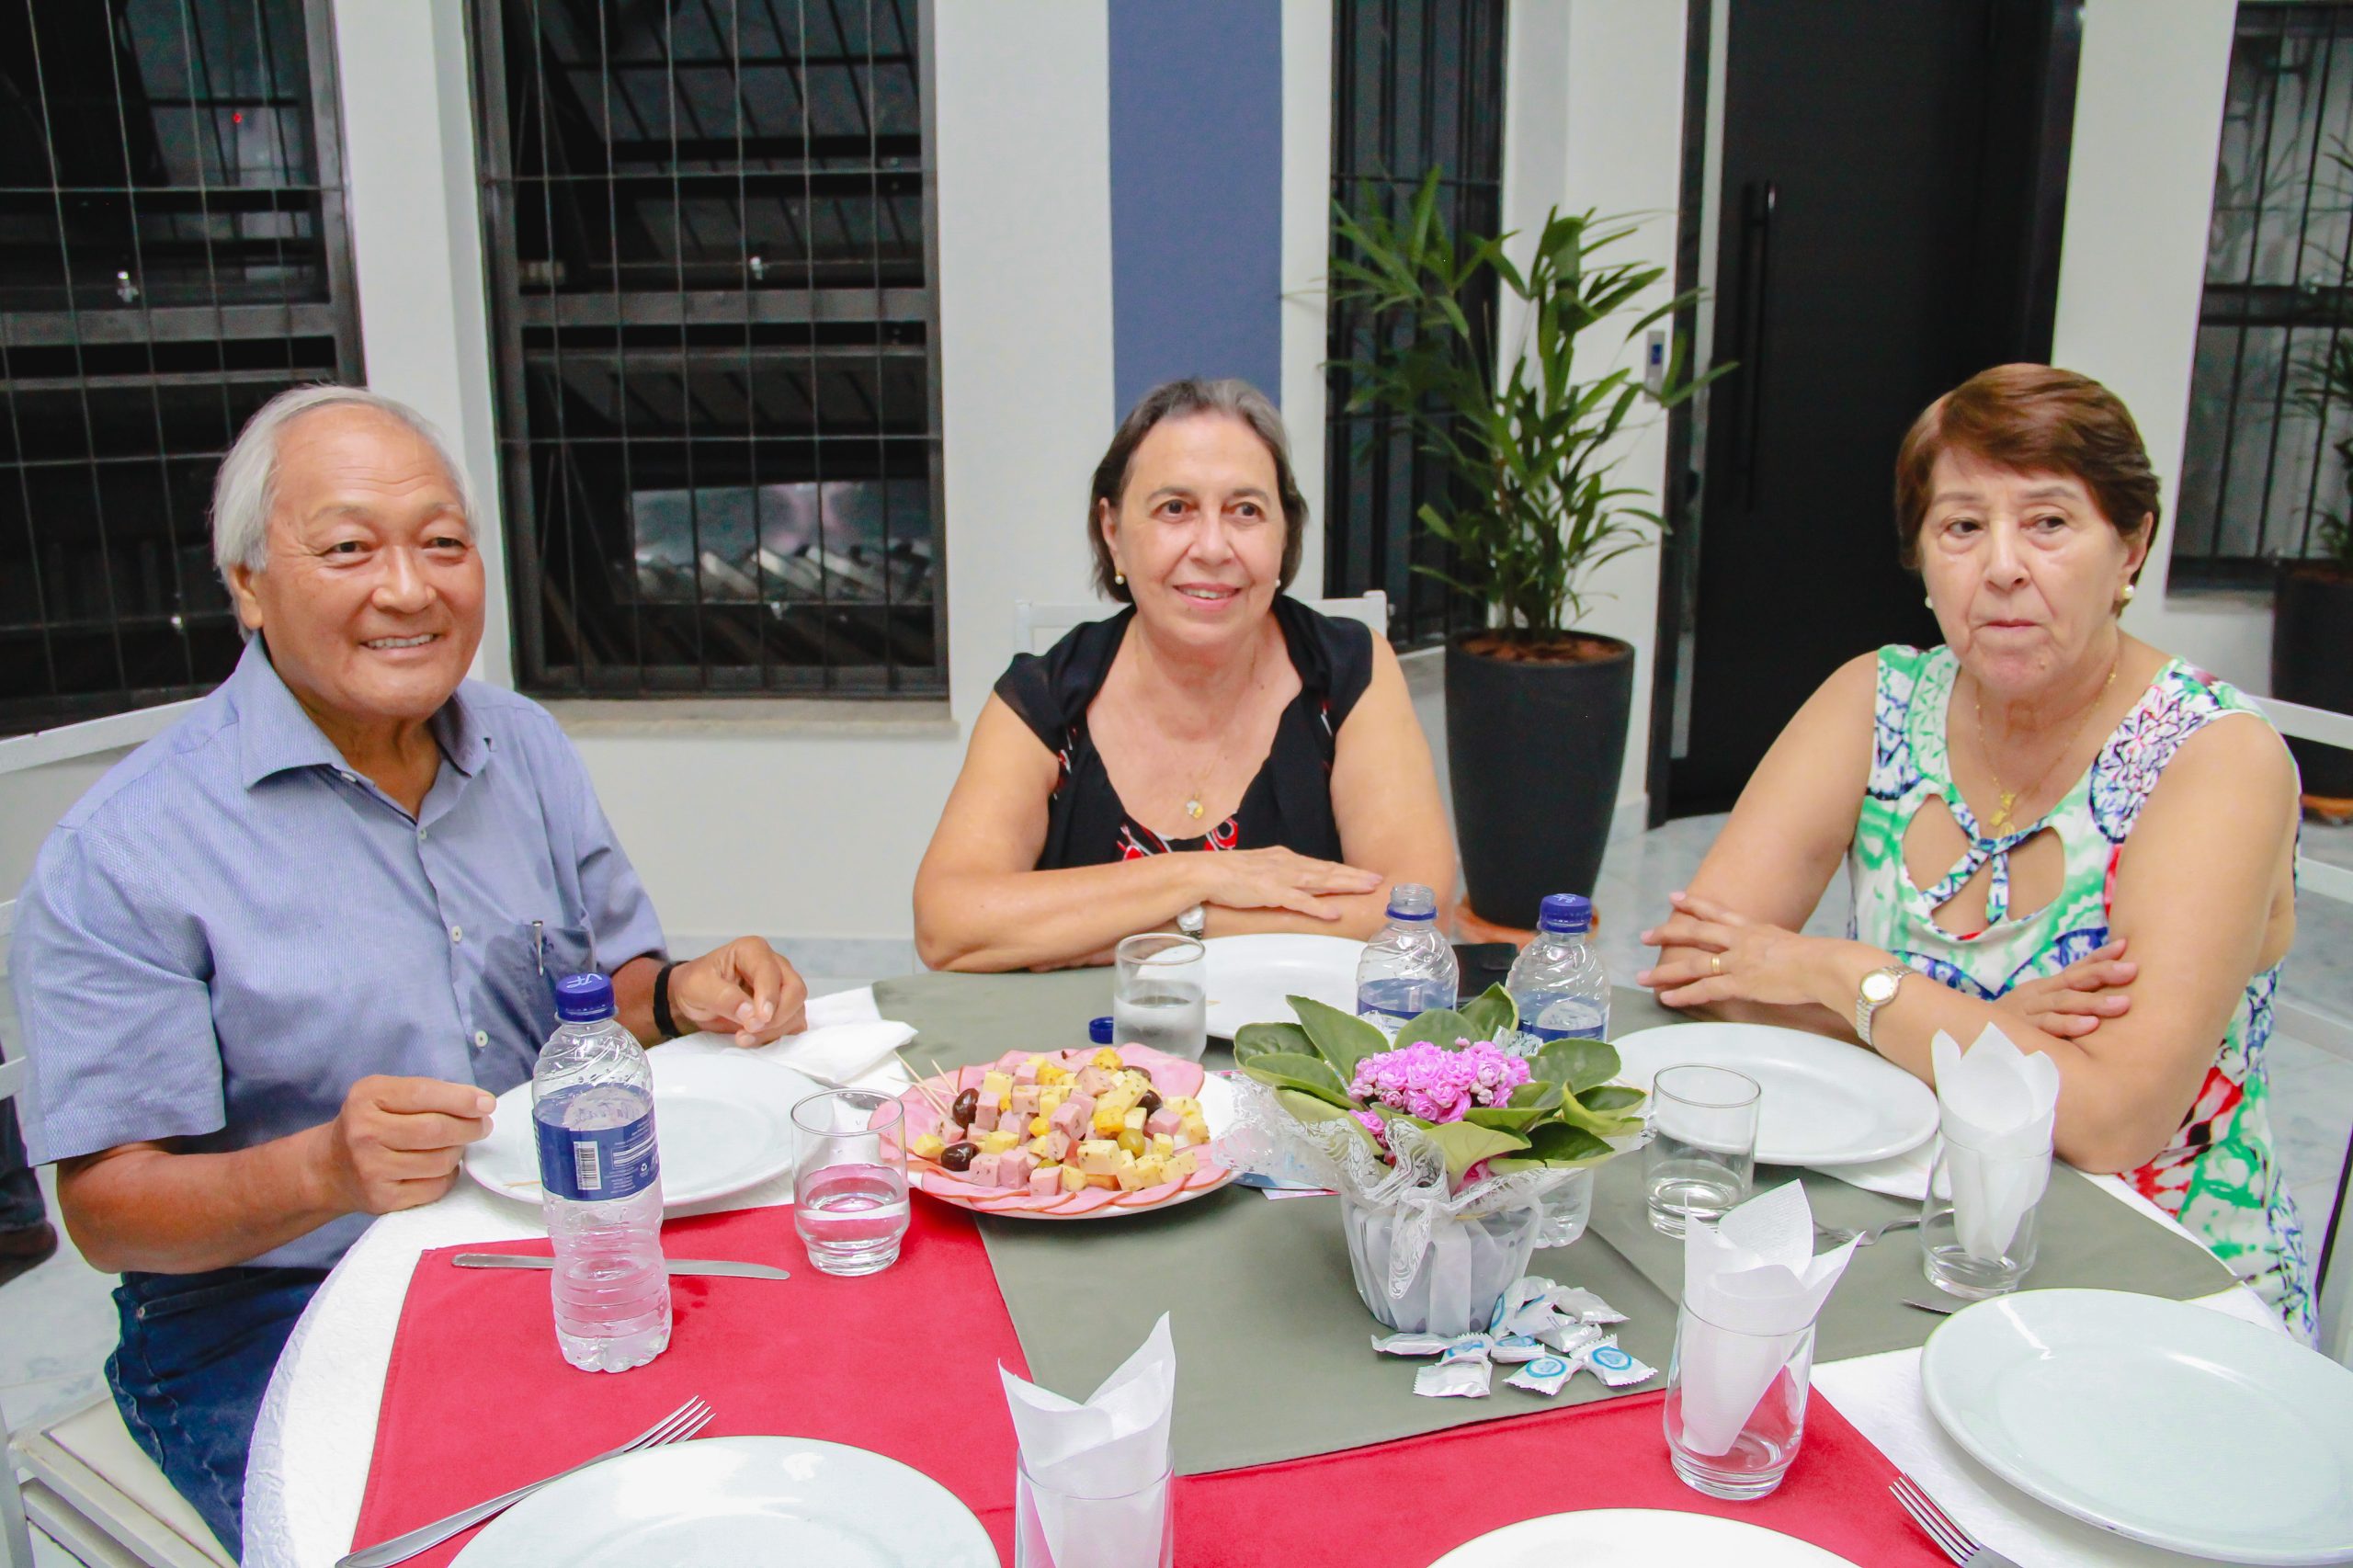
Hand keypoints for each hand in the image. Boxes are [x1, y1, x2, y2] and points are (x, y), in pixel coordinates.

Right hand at [311, 1076, 494, 1216]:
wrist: (329, 1168)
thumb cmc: (370, 1124)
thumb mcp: (385, 1095)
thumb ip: (427, 1093)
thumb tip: (480, 1104)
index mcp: (367, 1097)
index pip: (424, 1094)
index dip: (462, 1099)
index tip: (487, 1103)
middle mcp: (364, 1133)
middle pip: (436, 1130)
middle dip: (470, 1127)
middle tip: (483, 1125)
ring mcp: (371, 1169)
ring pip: (441, 1161)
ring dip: (459, 1151)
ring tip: (457, 1144)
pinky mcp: (382, 1199)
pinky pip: (435, 1187)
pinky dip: (448, 1175)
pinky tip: (441, 1167)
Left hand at [668, 936, 807, 1045]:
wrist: (693, 999)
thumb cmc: (695, 985)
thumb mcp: (697, 987)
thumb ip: (723, 997)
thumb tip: (751, 1014)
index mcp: (753, 951)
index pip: (771, 972)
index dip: (768, 997)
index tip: (758, 1019)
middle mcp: (774, 965)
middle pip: (795, 990)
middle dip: (777, 1016)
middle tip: (749, 1030)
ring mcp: (782, 988)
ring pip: (796, 1010)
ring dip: (774, 1030)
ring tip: (742, 1038)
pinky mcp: (784, 1009)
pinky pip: (793, 1024)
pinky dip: (778, 1036)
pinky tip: (754, 1040)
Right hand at [1204, 848, 1385, 919]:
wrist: (1206, 873)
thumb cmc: (1228, 875)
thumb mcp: (1260, 869)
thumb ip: (1279, 874)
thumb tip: (1294, 882)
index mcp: (1286, 859)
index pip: (1322, 866)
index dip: (1346, 871)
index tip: (1366, 875)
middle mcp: (1288, 865)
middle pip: (1328, 871)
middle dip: (1355, 876)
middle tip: (1380, 880)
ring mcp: (1281, 878)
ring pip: (1321, 881)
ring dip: (1346, 885)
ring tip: (1368, 888)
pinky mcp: (1270, 892)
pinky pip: (1299, 901)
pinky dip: (1318, 907)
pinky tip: (1335, 912)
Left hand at [1635, 891, 1836, 1009]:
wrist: (1825, 966)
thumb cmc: (1821, 959)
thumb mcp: (1796, 945)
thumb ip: (1780, 949)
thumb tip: (1780, 957)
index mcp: (1754, 928)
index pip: (1718, 912)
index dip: (1694, 904)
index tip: (1674, 897)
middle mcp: (1740, 940)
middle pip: (1696, 932)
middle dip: (1667, 933)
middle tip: (1644, 935)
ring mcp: (1737, 961)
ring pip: (1692, 963)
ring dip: (1665, 971)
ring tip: (1643, 976)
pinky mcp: (1739, 983)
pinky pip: (1704, 989)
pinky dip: (1683, 994)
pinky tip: (1666, 997)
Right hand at [1994, 938, 2134, 1038]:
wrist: (1969, 1042)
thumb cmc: (2012, 1031)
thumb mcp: (2036, 1012)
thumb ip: (2063, 1005)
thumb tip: (2101, 1001)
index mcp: (2042, 989)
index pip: (2074, 969)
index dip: (2099, 957)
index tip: (2125, 946)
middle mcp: (2036, 996)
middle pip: (2073, 981)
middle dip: (2104, 973)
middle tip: (2132, 970)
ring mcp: (2028, 1013)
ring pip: (2063, 1002)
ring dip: (2094, 1001)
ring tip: (2123, 1003)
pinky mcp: (2021, 1032)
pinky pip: (2048, 1027)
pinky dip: (2068, 1024)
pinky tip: (2090, 1025)